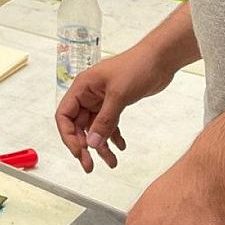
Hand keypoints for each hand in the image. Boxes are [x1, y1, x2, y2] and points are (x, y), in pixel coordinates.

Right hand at [55, 48, 175, 172]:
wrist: (160, 59)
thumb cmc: (137, 66)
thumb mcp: (118, 95)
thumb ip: (105, 121)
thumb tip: (91, 143)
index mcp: (82, 87)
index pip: (64, 115)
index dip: (68, 136)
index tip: (79, 153)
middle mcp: (89, 94)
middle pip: (78, 125)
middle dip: (84, 146)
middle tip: (90, 165)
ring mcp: (102, 99)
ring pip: (95, 128)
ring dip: (101, 145)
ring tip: (112, 162)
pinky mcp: (115, 103)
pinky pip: (108, 124)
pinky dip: (113, 136)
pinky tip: (121, 147)